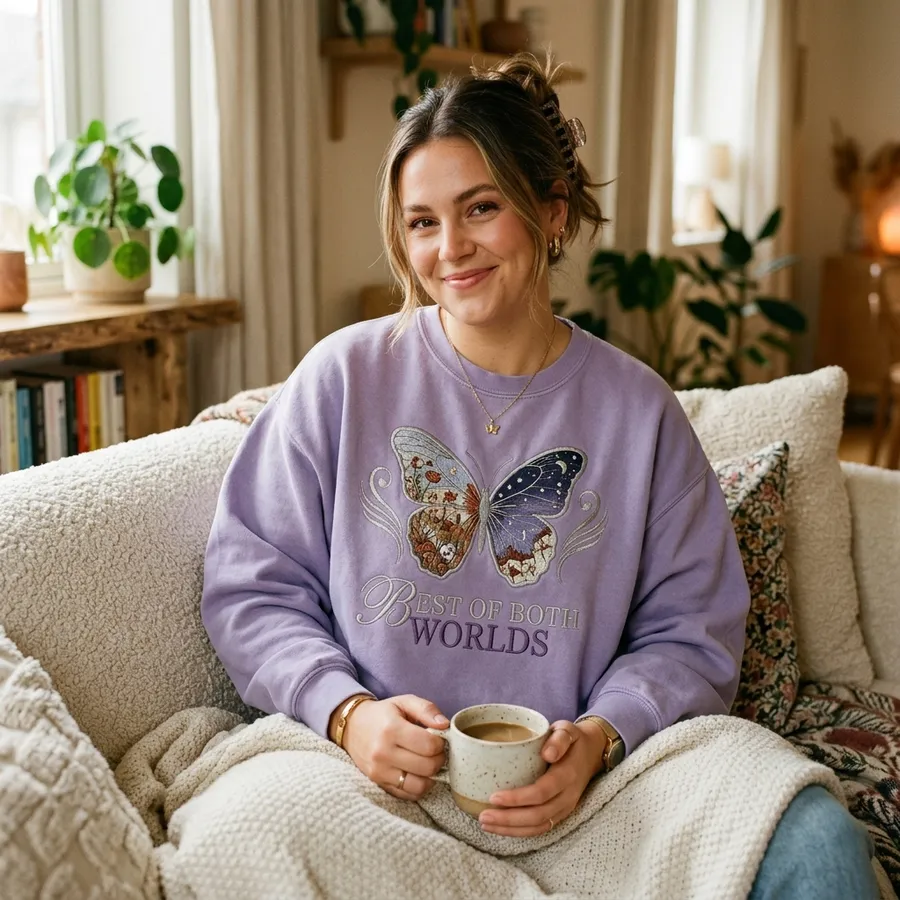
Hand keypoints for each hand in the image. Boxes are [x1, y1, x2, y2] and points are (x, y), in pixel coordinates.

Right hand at [339, 694, 448, 799]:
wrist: (351, 727)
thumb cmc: (382, 714)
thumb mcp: (404, 702)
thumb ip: (427, 709)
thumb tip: (445, 725)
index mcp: (391, 729)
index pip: (429, 745)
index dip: (441, 743)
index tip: (438, 739)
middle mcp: (383, 753)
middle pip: (427, 767)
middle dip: (439, 759)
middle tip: (437, 752)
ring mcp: (379, 772)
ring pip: (419, 785)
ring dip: (431, 776)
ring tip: (428, 763)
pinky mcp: (379, 784)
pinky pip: (408, 794)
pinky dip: (419, 786)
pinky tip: (418, 773)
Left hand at [478, 719, 607, 836]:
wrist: (591, 753)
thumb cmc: (572, 739)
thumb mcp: (567, 730)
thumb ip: (559, 739)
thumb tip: (547, 753)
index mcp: (567, 775)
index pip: (541, 793)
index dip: (517, 799)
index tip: (494, 797)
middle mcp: (568, 796)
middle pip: (537, 816)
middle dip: (508, 819)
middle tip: (483, 816)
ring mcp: (565, 808)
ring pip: (538, 827)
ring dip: (511, 829)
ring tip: (486, 824)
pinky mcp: (560, 814)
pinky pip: (540, 828)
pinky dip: (520, 832)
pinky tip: (501, 828)